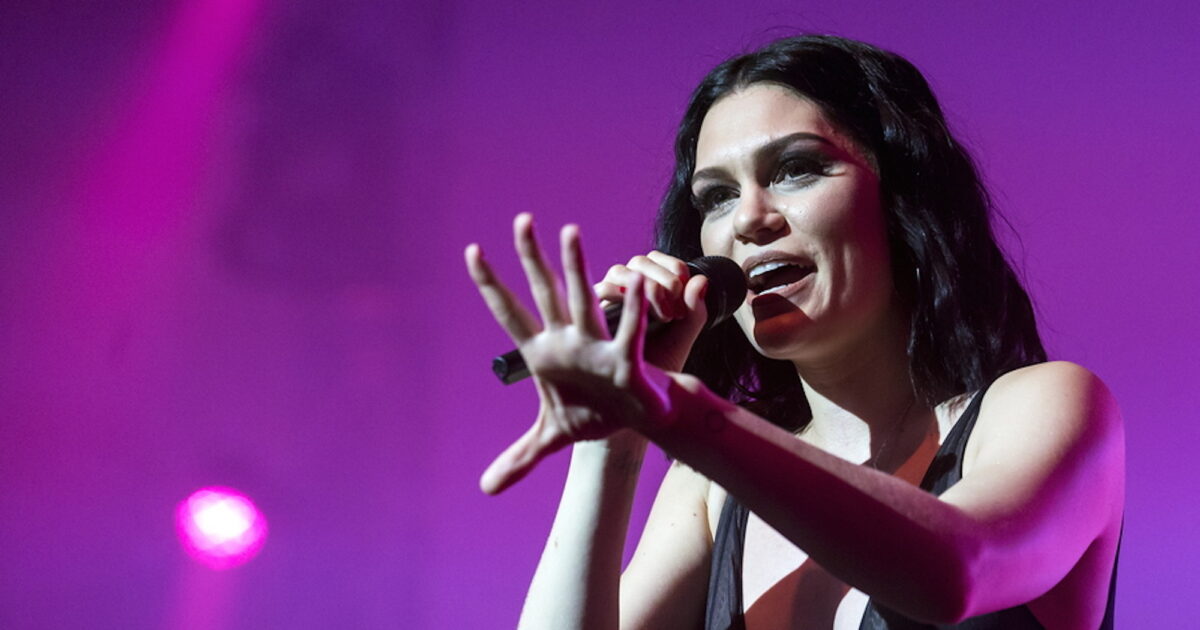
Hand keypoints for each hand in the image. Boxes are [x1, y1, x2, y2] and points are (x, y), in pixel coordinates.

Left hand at [465, 214, 704, 493]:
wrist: (635, 420)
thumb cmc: (593, 412)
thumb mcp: (552, 437)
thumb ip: (520, 457)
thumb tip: (487, 488)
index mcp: (543, 352)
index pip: (509, 313)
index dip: (490, 285)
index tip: (472, 251)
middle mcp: (566, 339)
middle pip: (544, 292)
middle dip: (531, 258)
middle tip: (522, 220)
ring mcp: (594, 345)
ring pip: (582, 299)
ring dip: (576, 268)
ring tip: (569, 231)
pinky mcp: (625, 359)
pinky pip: (628, 331)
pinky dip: (632, 309)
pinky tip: (633, 282)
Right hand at [594, 251, 709, 372]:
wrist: (639, 397)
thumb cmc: (660, 365)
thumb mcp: (682, 337)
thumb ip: (695, 311)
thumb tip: (701, 280)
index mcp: (651, 286)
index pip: (663, 262)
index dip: (678, 273)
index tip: (687, 300)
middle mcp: (627, 288)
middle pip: (642, 261)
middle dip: (664, 280)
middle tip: (675, 311)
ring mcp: (607, 299)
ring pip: (620, 271)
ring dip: (644, 287)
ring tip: (662, 316)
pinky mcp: (591, 313)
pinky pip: (602, 290)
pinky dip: (623, 296)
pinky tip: (639, 317)